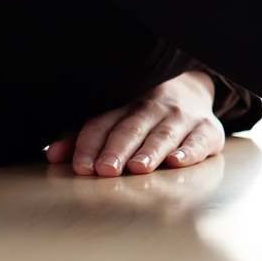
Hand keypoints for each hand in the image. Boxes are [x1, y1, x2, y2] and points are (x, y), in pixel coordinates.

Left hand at [45, 70, 225, 176]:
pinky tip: (178, 161)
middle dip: (118, 149)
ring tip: (139, 168)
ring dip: (150, 150)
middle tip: (106, 170)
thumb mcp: (111, 118)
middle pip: (131, 128)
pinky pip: (200, 138)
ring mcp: (182, 117)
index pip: (102, 122)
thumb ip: (81, 136)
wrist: (192, 90)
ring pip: (164, 133)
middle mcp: (152, 107)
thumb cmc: (141, 115)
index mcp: (123, 104)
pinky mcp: (208, 128)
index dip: (90, 144)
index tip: (80, 167)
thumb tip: (53, 156)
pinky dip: (190, 150)